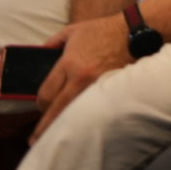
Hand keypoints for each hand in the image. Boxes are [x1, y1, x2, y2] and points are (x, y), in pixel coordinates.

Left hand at [32, 13, 132, 140]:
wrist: (135, 31)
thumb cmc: (103, 30)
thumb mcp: (72, 31)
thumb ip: (52, 43)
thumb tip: (38, 54)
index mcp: (68, 63)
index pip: (46, 94)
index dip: (39, 104)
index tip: (40, 106)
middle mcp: (81, 78)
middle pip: (57, 109)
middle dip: (45, 127)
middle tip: (35, 140)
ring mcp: (98, 85)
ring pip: (75, 113)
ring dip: (65, 125)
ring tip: (59, 138)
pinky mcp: (112, 89)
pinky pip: (94, 108)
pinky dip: (86, 117)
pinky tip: (82, 126)